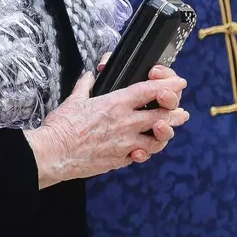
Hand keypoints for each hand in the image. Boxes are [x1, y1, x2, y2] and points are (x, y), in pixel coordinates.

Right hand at [24, 67, 188, 188]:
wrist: (54, 154)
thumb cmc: (62, 126)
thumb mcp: (74, 99)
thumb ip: (85, 86)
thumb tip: (89, 77)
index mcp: (115, 103)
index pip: (148, 91)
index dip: (167, 86)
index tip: (179, 84)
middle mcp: (125, 122)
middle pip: (161, 116)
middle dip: (174, 113)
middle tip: (182, 113)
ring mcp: (125, 143)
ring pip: (157, 140)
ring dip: (165, 134)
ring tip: (169, 130)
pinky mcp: (120, 160)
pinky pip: (140, 156)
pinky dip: (144, 151)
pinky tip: (144, 149)